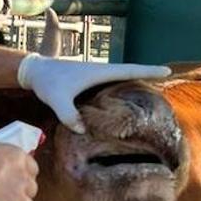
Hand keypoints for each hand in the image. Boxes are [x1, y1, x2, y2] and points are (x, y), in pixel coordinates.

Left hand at [17, 55, 170, 133]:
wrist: (34, 71)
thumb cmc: (47, 82)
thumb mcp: (56, 99)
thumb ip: (69, 114)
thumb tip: (83, 130)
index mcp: (99, 71)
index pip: (129, 70)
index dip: (149, 71)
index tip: (167, 71)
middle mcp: (100, 71)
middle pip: (130, 73)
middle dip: (148, 75)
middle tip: (166, 81)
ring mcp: (94, 75)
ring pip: (120, 78)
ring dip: (136, 81)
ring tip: (152, 89)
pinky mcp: (88, 81)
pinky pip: (111, 84)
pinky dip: (122, 87)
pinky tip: (125, 96)